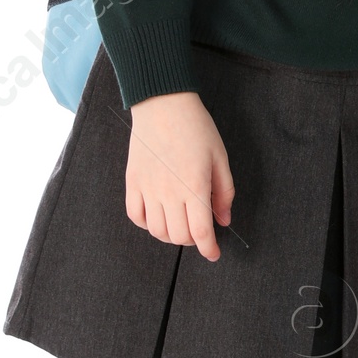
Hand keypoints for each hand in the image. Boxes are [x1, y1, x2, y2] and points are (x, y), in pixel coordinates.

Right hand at [126, 92, 234, 260]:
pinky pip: (136, 216)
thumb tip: (224, 220)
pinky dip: (147, 224)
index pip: (201, 232)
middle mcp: (170, 192)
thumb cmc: (196, 128)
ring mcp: (148, 188)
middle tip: (200, 230)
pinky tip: (158, 215)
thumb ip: (224, 192)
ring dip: (171, 235)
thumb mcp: (220, 157)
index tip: (214, 254)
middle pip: (179, 236)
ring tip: (180, 223)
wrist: (162, 103)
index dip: (209, 249)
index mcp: (195, 186)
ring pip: (157, 231)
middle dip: (193, 241)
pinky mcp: (133, 182)